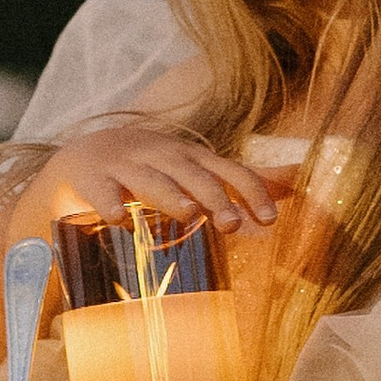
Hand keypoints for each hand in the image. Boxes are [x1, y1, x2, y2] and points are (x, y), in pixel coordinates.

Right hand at [33, 124, 283, 245]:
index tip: (270, 220)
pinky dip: (109, 204)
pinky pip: (100, 192)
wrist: (80, 159)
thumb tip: (300, 181)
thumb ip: (241, 179)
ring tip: (189, 214)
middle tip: (232, 224)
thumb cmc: (151, 168)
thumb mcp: (195, 169)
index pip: (227, 170)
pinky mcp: (90, 179)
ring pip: (150, 180)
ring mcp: (124, 165)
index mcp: (190, 156)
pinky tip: (120, 220)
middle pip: (192, 174)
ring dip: (170, 195)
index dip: (250, 191)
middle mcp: (161, 156)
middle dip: (213, 196)